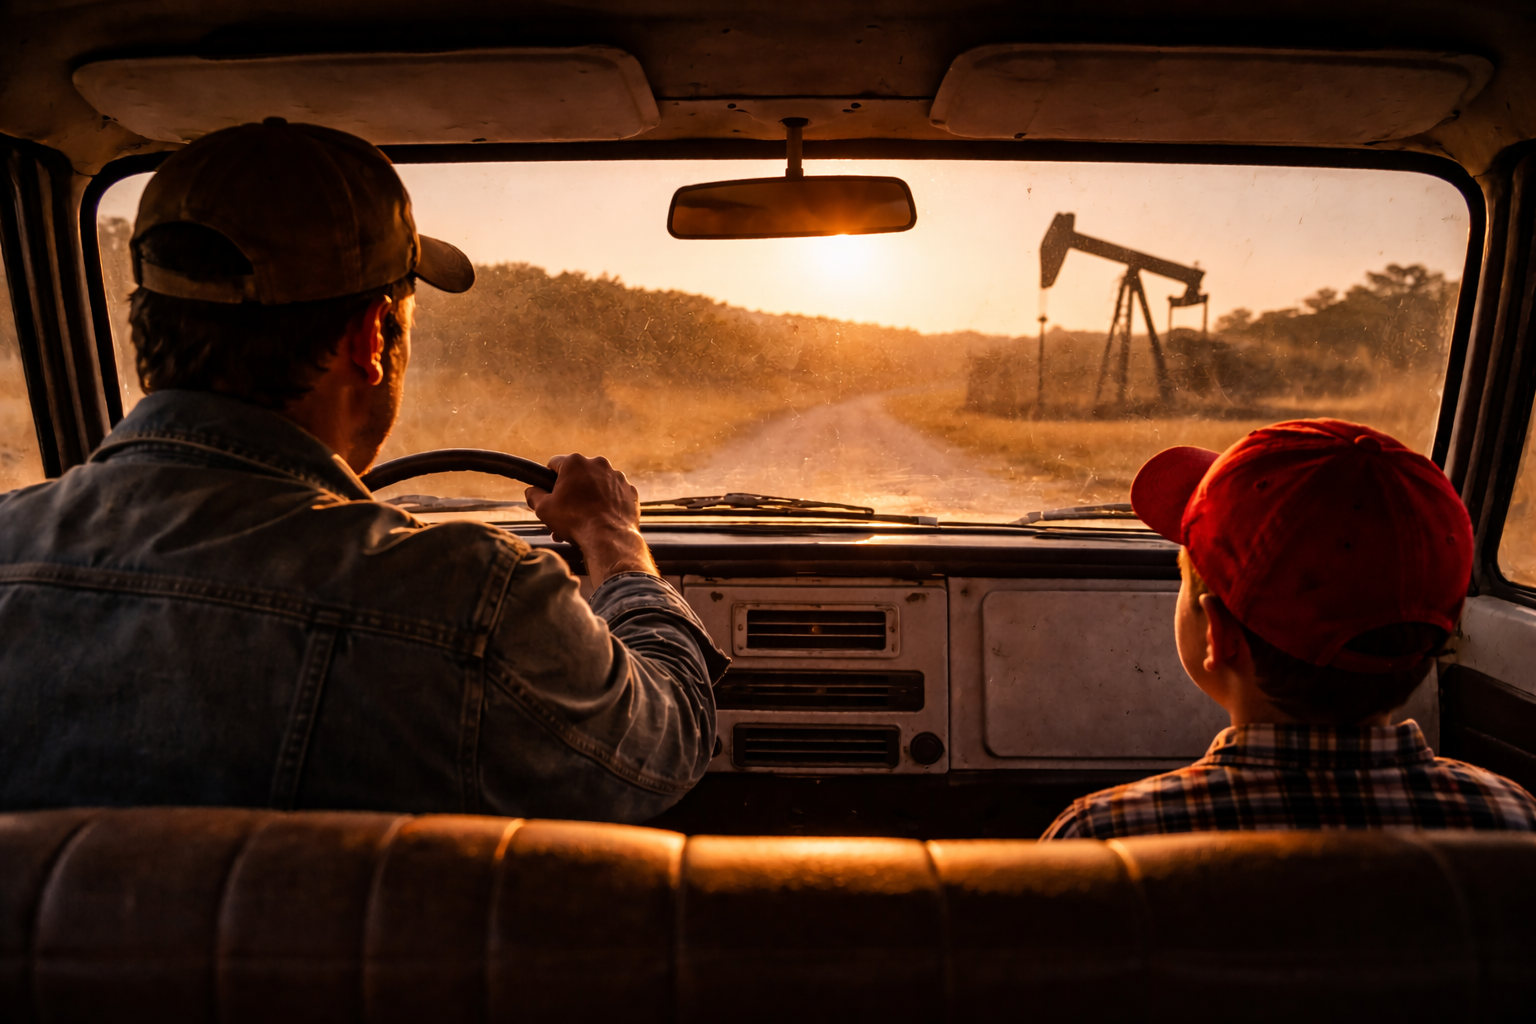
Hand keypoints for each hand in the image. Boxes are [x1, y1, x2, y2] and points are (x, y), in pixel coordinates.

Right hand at [525, 454, 657, 584]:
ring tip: (582, 521)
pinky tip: (600, 519)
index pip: (554, 464)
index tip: (550, 494)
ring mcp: (617, 477)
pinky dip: (607, 504)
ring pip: (596, 485)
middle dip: (570, 492)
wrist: (608, 538)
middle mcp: (598, 463)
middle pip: (577, 476)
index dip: (548, 480)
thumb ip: (534, 495)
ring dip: (588, 499)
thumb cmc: (574, 521)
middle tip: (566, 513)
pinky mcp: (629, 491)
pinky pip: (613, 494)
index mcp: (575, 462)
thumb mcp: (543, 509)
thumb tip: (532, 491)